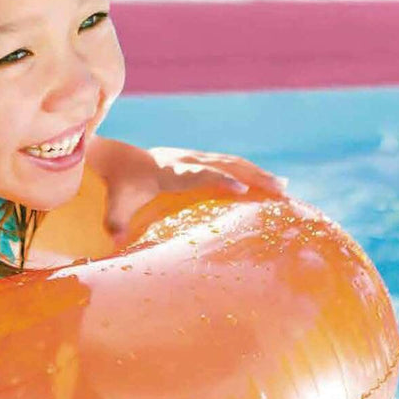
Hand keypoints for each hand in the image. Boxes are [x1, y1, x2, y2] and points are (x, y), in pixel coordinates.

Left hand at [89, 138, 287, 244]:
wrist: (121, 159)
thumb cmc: (121, 186)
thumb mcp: (116, 203)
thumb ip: (115, 220)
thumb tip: (114, 240)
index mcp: (169, 172)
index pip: (198, 175)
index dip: (220, 181)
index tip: (242, 190)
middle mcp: (186, 161)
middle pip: (224, 164)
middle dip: (252, 177)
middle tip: (279, 190)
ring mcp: (195, 157)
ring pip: (231, 162)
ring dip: (258, 173)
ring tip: (284, 188)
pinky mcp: (201, 159)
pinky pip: (230, 164)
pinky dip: (251, 171)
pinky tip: (271, 182)